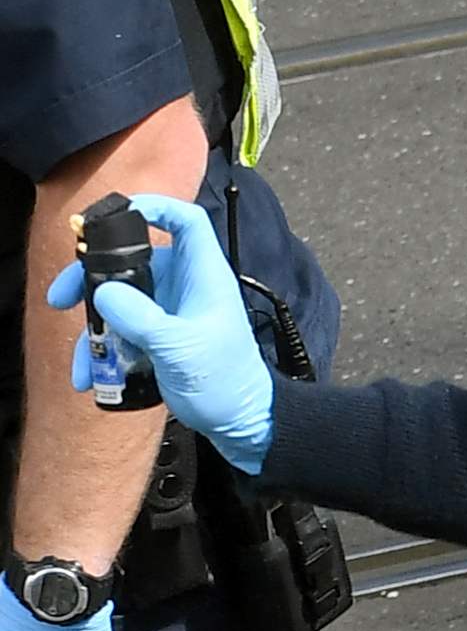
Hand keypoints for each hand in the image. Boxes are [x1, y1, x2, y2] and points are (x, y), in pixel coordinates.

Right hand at [48, 195, 273, 473]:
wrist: (242, 425)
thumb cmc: (226, 383)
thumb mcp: (180, 349)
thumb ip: (140, 317)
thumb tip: (103, 293)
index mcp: (203, 276)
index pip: (186, 221)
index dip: (155, 206)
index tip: (117, 212)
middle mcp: (185, 287)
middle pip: (131, 260)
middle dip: (91, 277)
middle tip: (61, 299)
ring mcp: (170, 311)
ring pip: (118, 299)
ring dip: (92, 325)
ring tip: (80, 358)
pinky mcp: (159, 336)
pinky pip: (121, 331)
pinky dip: (103, 350)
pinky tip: (88, 376)